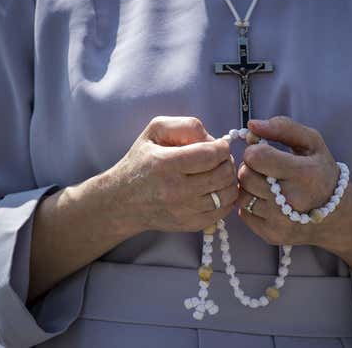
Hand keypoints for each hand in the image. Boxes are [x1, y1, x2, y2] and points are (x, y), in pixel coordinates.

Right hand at [101, 116, 237, 233]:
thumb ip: (185, 126)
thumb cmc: (141, 162)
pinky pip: (223, 211)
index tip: (218, 146)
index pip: (211, 155)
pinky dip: (225, 198)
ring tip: (218, 173)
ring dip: (229, 180)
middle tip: (218, 159)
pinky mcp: (190, 225)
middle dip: (227, 162)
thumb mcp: (155, 132)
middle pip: (223, 174)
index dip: (222, 147)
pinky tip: (214, 189)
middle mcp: (175, 190)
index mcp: (165, 164)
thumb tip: (212, 139)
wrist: (122, 202)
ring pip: (227, 194)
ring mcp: (184, 211)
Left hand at [235, 116, 340, 245]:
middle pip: (246, 176)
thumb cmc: (320, 171)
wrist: (336, 215)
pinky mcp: (271, 235)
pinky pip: (243, 213)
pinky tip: (266, 200)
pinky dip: (251, 204)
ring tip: (266, 185)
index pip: (256, 157)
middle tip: (265, 169)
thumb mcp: (312, 142)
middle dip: (251, 168)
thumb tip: (251, 125)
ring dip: (249, 187)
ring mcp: (280, 221)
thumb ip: (282, 127)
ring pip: (242, 196)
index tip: (264, 153)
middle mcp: (292, 200)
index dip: (255, 151)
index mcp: (303, 173)